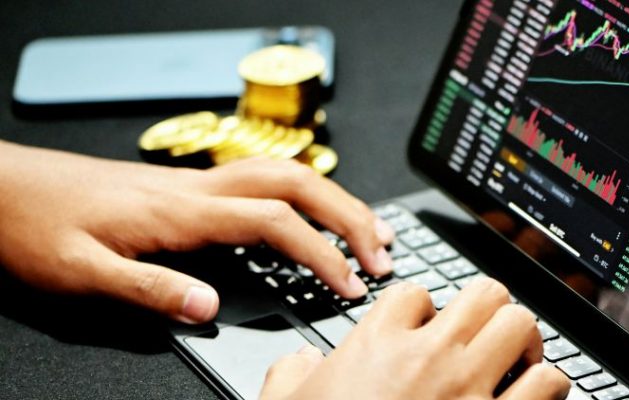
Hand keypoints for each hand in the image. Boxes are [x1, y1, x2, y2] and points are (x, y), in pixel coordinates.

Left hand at [0, 141, 393, 323]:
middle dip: (349, 215)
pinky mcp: (185, 189)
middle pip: (296, 184)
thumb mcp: (81, 273)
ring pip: (284, 175)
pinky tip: (309, 216)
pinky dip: (302, 195)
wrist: (2, 188)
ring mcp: (194, 184)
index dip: (323, 252)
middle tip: (383, 251)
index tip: (351, 284)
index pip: (275, 222)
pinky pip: (262, 181)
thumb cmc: (37, 227)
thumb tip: (212, 308)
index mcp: (182, 212)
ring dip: (333, 199)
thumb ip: (150, 289)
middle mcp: (197, 190)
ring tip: (368, 229)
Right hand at [260, 279, 570, 399]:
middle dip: (489, 311)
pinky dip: (548, 384)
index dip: (424, 310)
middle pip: (484, 293)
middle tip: (485, 333)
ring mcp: (468, 389)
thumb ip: (290, 377)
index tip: (425, 331)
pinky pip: (547, 382)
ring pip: (521, 325)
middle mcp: (428, 358)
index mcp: (376, 346)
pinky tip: (535, 395)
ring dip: (523, 342)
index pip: (416, 293)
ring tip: (516, 359)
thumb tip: (298, 363)